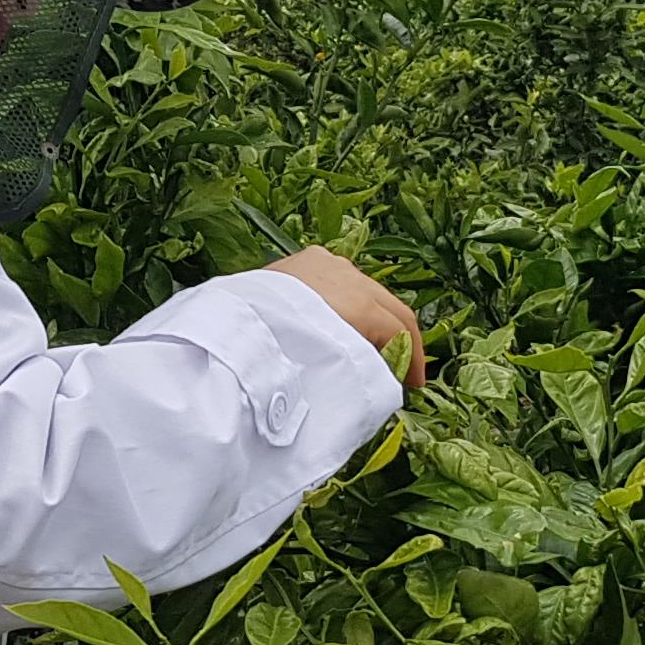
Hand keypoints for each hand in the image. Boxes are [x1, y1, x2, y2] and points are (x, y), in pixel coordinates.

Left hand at [268, 247, 423, 388]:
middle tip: (402, 369)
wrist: (230, 329)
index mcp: (362, 304)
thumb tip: (380, 378)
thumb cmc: (283, 356)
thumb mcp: (333, 369)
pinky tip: (338, 320)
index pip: (402, 329)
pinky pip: (337, 279)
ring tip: (369, 347)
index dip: (414, 359)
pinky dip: (347, 300)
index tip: (413, 385)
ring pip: (364, 289)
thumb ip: (363, 370)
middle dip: (401, 338)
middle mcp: (350, 276)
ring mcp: (327, 263)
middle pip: (389, 306)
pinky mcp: (304, 258)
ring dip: (374, 318)